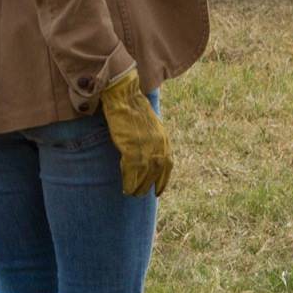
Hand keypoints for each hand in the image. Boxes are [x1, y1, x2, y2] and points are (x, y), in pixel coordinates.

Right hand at [98, 71, 173, 195]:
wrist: (125, 97)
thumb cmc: (133, 109)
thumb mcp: (150, 126)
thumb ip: (152, 140)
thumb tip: (148, 153)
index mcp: (164, 139)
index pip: (167, 165)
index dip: (163, 180)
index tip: (158, 192)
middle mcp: (159, 145)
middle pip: (156, 173)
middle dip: (148, 186)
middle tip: (140, 195)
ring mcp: (146, 147)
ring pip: (144, 175)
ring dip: (138, 187)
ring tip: (132, 194)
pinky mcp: (132, 147)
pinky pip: (132, 171)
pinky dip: (129, 182)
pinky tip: (125, 188)